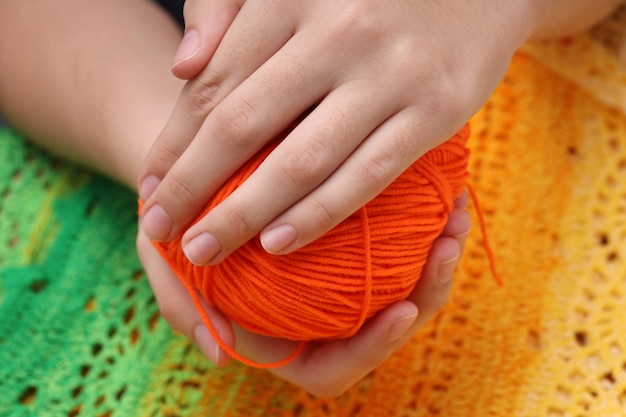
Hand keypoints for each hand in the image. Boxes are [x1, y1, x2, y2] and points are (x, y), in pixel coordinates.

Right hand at [136, 195, 470, 397]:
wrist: (190, 164)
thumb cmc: (177, 217)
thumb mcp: (160, 255)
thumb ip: (180, 302)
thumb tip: (216, 353)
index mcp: (281, 330)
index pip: (333, 365)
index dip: (369, 349)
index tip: (400, 310)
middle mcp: (316, 304)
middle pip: (385, 322)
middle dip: (425, 292)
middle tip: (447, 246)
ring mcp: (337, 265)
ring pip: (402, 275)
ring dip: (436, 248)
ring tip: (454, 206)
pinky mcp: (351, 225)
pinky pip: (395, 229)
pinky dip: (420, 209)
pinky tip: (436, 177)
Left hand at [137, 0, 531, 265]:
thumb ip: (230, 7)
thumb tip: (181, 68)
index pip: (216, 81)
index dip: (175, 140)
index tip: (150, 183)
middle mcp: (337, 33)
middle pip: (243, 124)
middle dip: (191, 185)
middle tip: (157, 228)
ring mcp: (390, 74)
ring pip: (300, 160)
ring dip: (243, 214)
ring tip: (202, 251)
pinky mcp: (436, 110)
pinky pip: (367, 174)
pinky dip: (319, 215)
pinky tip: (278, 245)